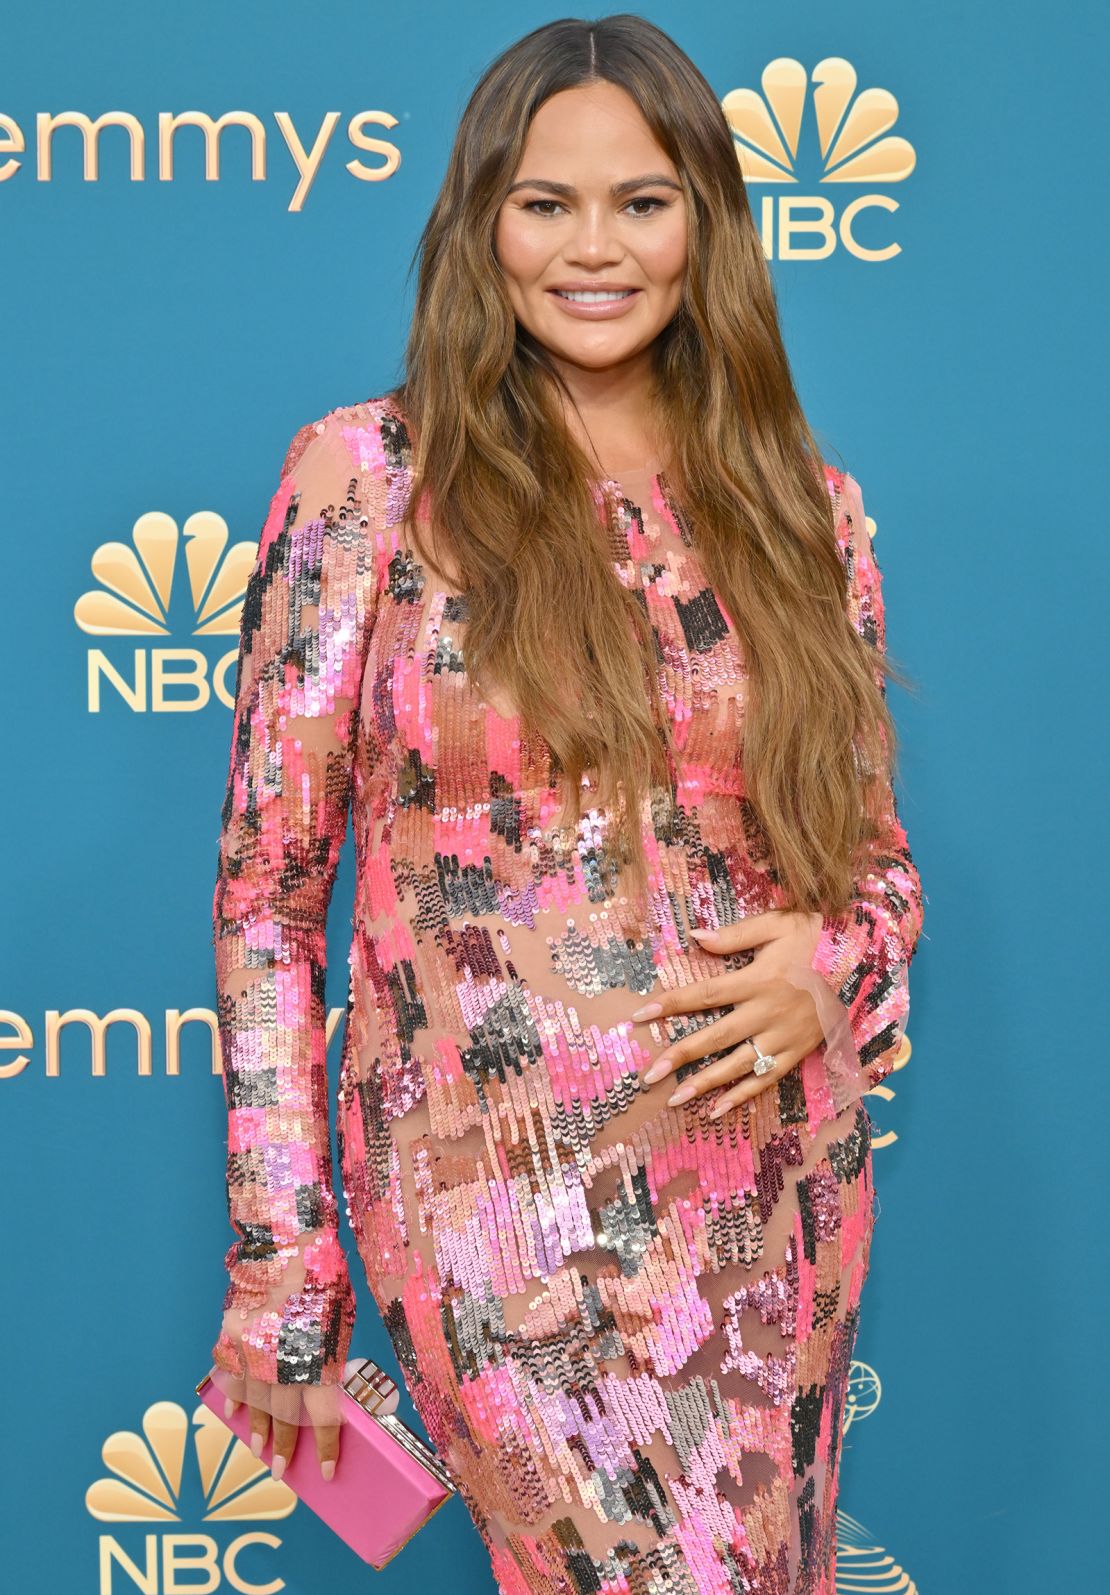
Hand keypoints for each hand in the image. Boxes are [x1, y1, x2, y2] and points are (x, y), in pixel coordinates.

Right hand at [211, 1229, 348, 1481]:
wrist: (289, 1237)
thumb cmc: (326, 1273)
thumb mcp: (341, 1317)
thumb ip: (331, 1355)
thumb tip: (326, 1386)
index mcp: (316, 1360)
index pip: (322, 1418)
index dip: (326, 1448)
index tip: (329, 1473)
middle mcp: (282, 1362)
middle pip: (283, 1417)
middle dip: (285, 1448)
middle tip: (282, 1473)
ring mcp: (251, 1350)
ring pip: (252, 1401)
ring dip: (257, 1428)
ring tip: (260, 1450)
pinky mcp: (230, 1334)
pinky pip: (228, 1372)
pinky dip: (230, 1394)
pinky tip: (232, 1413)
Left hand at [633, 910, 826, 1118]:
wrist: (862, 961)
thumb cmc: (815, 937)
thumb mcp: (776, 924)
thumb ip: (735, 934)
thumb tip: (694, 937)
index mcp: (757, 980)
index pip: (705, 995)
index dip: (671, 1004)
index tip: (640, 1015)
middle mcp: (767, 1013)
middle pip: (715, 1037)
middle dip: (679, 1056)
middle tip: (648, 1075)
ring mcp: (783, 1037)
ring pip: (738, 1065)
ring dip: (705, 1083)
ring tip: (674, 1099)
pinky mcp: (797, 1052)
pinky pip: (766, 1078)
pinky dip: (741, 1095)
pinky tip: (716, 1110)